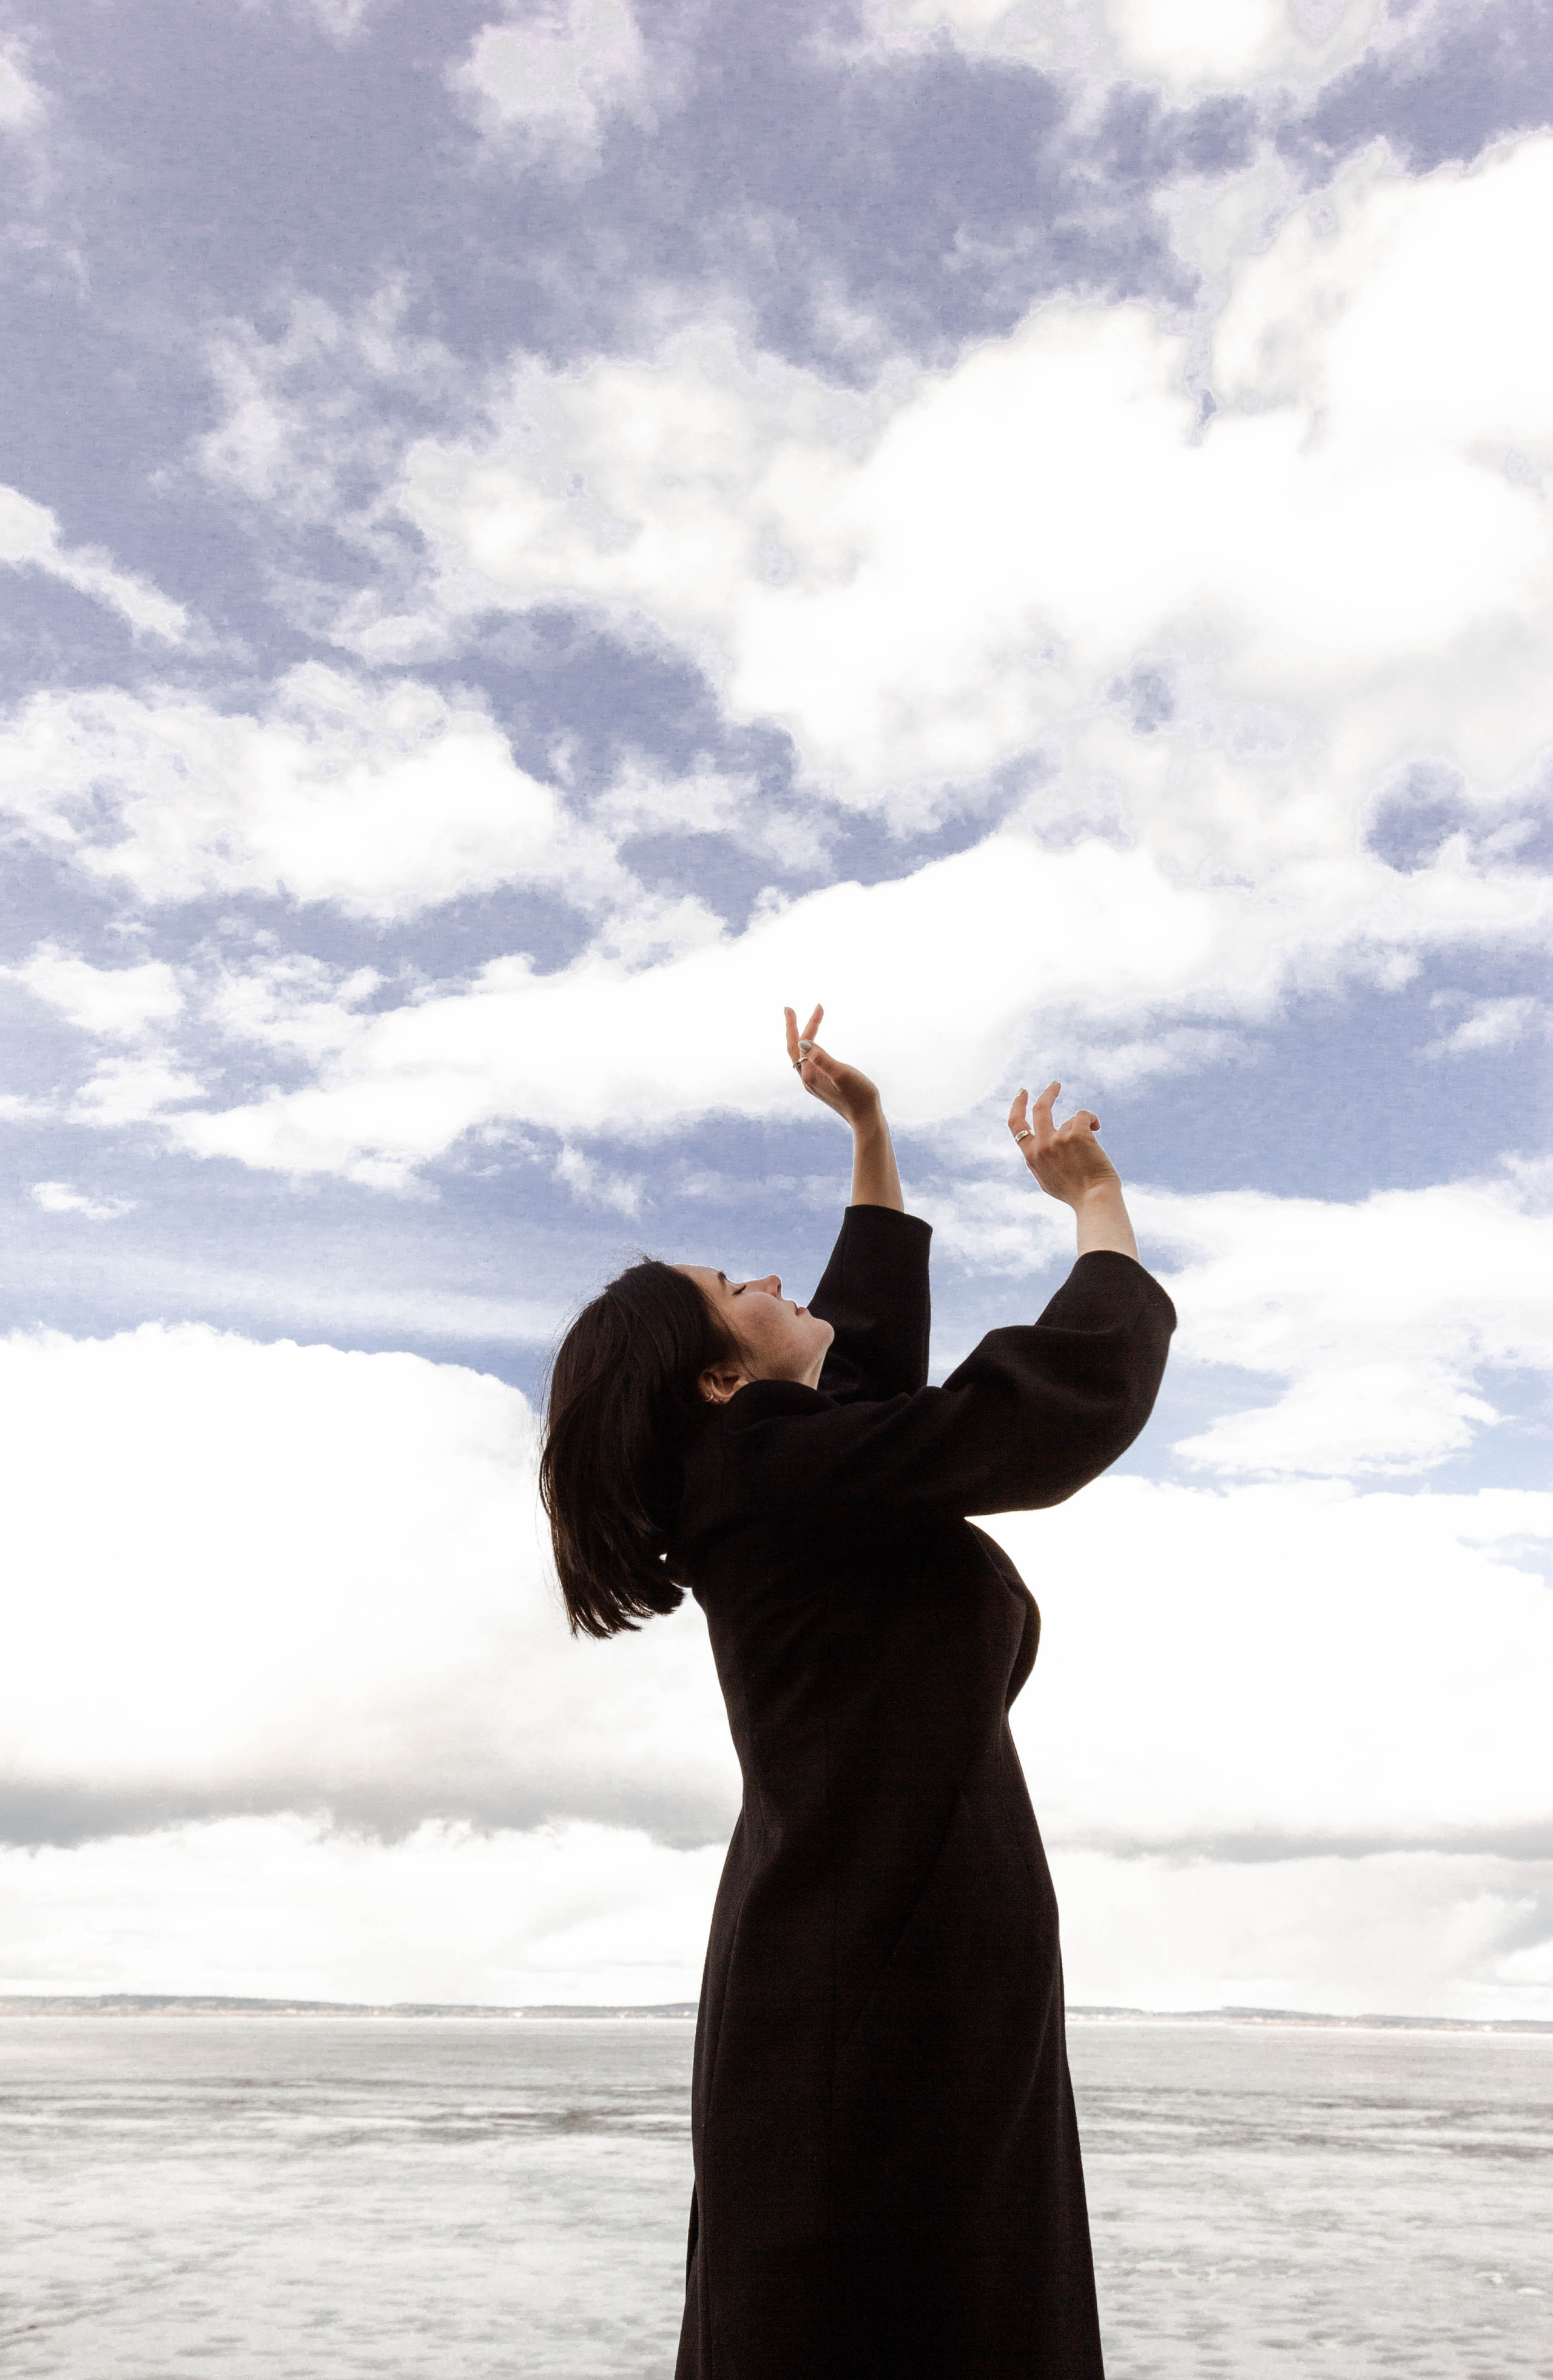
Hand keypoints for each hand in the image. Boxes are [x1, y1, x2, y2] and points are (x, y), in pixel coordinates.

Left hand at [784, 1004, 882, 1130]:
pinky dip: (807, 1049)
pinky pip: (807, 1062)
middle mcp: (807, 1079)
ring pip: (799, 1056)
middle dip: (792, 1027)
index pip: (802, 1043)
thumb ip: (822, 1058)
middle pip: (793, 1048)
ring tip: (799, 1022)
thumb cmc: (859, 1095)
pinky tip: (812, 1046)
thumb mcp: (842, 1074)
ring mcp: (813, 1083)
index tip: (818, 1006)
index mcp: (810, 1074)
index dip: (808, 1023)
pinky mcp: (820, 1085)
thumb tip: (803, 1042)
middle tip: (788, 1008)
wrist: (866, 1119)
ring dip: (799, 1037)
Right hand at [1007, 1081, 1119, 1208]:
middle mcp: (1041, 1146)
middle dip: (1048, 1093)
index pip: (1016, 1125)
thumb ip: (1041, 1160)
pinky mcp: (1077, 1135)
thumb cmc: (1075, 1193)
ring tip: (1092, 1145)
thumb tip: (1041, 1145)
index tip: (1023, 1092)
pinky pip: (1084, 1115)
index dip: (1018, 1105)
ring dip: (1082, 1127)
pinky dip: (1092, 1120)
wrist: (1094, 1200)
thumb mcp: (1047, 1179)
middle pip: (1039, 1109)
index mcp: (1031, 1157)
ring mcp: (1058, 1140)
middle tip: (1056, 1085)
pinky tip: (1097, 1129)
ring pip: (1070, 1119)